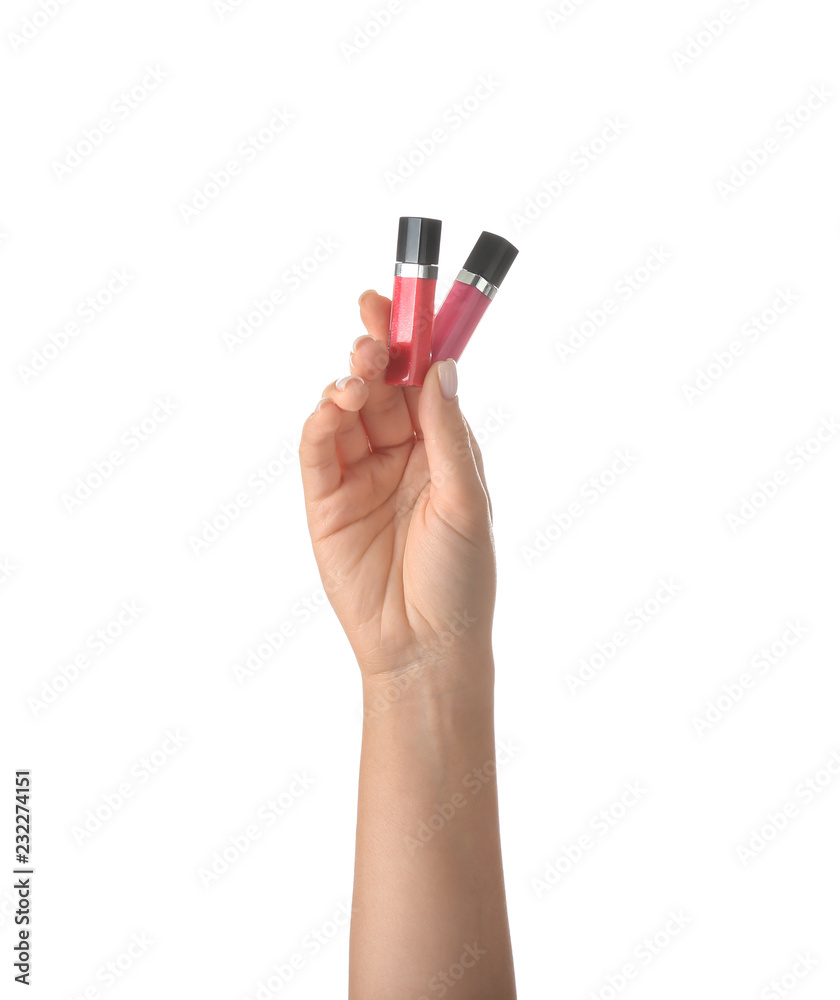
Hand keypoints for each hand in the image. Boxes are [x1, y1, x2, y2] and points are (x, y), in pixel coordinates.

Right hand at [299, 290, 495, 683]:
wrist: (425, 646)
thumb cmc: (461, 578)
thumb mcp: (466, 499)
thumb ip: (446, 433)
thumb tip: (440, 368)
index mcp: (440, 450)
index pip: (420, 382)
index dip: (411, 342)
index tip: (400, 302)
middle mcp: (399, 455)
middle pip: (380, 386)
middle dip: (375, 351)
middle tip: (372, 326)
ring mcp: (359, 475)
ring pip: (345, 409)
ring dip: (348, 380)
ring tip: (358, 372)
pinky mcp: (324, 500)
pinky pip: (318, 448)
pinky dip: (321, 419)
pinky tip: (333, 405)